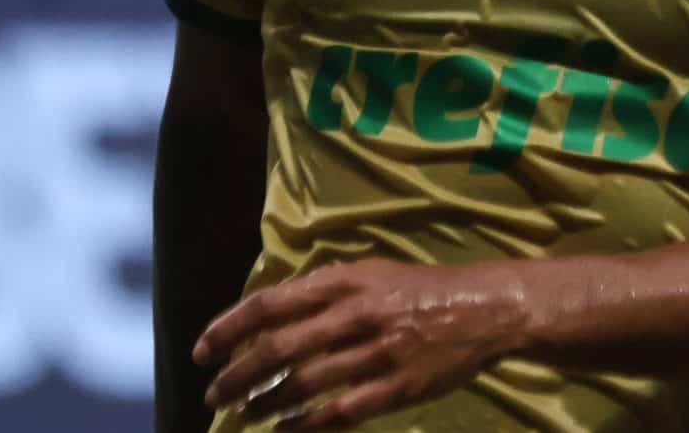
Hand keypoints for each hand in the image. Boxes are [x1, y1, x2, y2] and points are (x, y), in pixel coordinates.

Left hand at [194, 258, 532, 428]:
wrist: (485, 307)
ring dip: (264, 402)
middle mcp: (357, 314)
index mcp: (346, 281)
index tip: (204, 350)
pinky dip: (306, 424)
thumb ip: (326, 287)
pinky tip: (284, 430)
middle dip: (237, 374)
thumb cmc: (421, 288)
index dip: (231, 327)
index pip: (272, 304)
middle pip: (280, 348)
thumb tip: (276, 306)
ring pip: (305, 383)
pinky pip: (341, 411)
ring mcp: (377, 353)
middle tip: (214, 393)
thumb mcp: (372, 271)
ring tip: (241, 414)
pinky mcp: (397, 387)